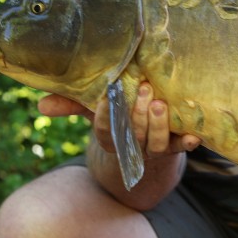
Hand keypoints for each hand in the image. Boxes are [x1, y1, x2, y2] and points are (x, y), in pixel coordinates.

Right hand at [37, 85, 199, 158]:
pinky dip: (189, 142)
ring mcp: (155, 148)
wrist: (146, 140)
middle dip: (137, 115)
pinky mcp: (176, 145)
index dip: (105, 117)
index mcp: (111, 138)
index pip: (105, 131)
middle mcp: (133, 146)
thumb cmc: (118, 115)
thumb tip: (40, 104)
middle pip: (133, 135)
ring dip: (158, 125)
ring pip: (156, 143)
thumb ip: (71, 103)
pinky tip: (196, 135)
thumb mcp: (95, 108)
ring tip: (160, 103)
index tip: (106, 98)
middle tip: (142, 88)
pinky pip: (182, 147)